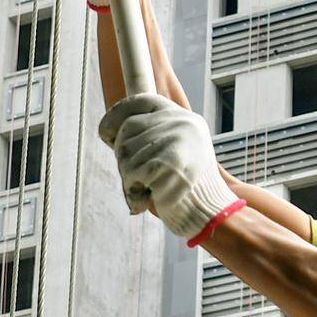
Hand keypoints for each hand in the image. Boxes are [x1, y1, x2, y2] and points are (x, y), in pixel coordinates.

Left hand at [99, 94, 226, 240]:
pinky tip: (150, 199)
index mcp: (184, 118)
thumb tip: (112, 133)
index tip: (105, 134)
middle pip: (127, 129)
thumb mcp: (175, 152)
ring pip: (125, 152)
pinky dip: (134, 192)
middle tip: (139, 179)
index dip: (116, 115)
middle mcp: (182, 123)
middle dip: (123, 157)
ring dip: (129, 178)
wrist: (211, 215)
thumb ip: (151, 137)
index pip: (141, 101)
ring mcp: (177, 139)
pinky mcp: (170, 161)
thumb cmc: (186, 190)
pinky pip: (132, 173)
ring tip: (151, 190)